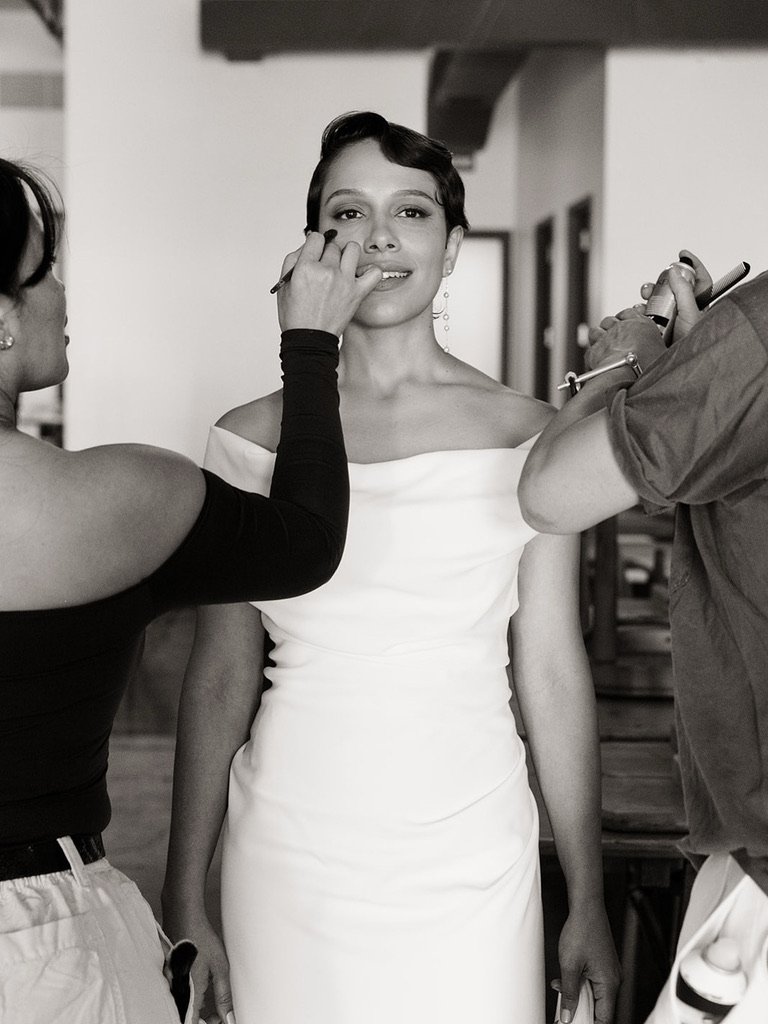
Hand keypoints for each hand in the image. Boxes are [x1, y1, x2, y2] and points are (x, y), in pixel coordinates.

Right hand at [163, 905, 233, 1023]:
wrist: (183, 914)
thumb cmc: (201, 937)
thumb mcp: (219, 966)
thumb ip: (223, 994)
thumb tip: (228, 1016)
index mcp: (189, 990)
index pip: (193, 1022)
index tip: (218, 1021)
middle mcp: (175, 988)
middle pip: (187, 1015)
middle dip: (204, 1019)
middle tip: (219, 1015)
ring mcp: (170, 981)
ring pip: (183, 1005)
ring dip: (197, 1009)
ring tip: (213, 1005)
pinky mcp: (168, 974)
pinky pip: (178, 993)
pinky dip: (190, 997)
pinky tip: (201, 990)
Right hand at [277, 231, 382, 334]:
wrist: (309, 340)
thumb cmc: (295, 315)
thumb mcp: (284, 284)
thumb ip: (294, 259)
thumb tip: (310, 243)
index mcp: (306, 268)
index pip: (316, 238)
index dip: (314, 244)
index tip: (315, 252)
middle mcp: (326, 271)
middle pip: (333, 245)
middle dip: (328, 253)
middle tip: (325, 267)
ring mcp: (344, 281)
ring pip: (352, 249)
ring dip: (347, 254)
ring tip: (342, 267)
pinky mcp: (357, 293)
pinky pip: (374, 273)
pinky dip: (370, 272)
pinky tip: (360, 276)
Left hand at [552, 899, 620, 1023]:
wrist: (586, 907)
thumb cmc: (582, 930)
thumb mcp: (570, 967)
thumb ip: (569, 994)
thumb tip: (568, 1014)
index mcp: (610, 983)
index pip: (604, 1018)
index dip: (589, 1023)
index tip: (574, 1023)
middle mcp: (614, 979)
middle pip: (599, 1007)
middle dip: (579, 1007)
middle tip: (564, 1008)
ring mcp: (609, 971)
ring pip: (594, 993)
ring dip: (576, 992)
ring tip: (560, 986)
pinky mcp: (604, 963)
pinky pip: (593, 981)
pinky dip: (579, 982)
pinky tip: (565, 977)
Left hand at [585, 305, 663, 372]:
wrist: (628, 376)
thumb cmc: (647, 366)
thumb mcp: (661, 352)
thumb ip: (654, 345)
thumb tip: (654, 351)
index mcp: (641, 324)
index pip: (629, 312)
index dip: (624, 318)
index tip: (625, 324)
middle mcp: (621, 327)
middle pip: (610, 321)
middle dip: (610, 328)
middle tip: (615, 339)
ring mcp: (606, 337)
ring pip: (596, 331)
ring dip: (599, 337)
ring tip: (604, 347)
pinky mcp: (594, 350)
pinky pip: (590, 348)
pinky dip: (593, 354)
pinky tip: (598, 360)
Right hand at [638, 248, 711, 345]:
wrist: (674, 368)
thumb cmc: (690, 345)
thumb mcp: (690, 314)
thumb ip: (684, 291)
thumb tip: (675, 270)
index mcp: (695, 306)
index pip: (698, 280)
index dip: (692, 265)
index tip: (682, 254)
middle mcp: (680, 314)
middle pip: (667, 290)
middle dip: (654, 287)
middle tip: (647, 290)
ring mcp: (663, 325)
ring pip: (650, 305)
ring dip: (640, 304)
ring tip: (636, 310)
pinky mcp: (650, 334)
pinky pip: (638, 321)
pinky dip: (630, 318)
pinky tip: (629, 319)